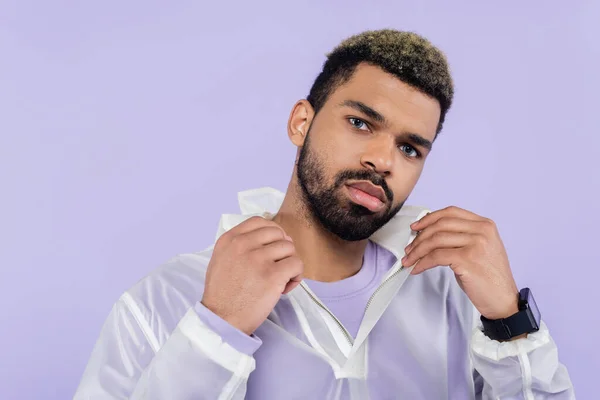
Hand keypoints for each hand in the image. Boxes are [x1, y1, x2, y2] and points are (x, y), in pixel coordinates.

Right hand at [201, 216, 303, 334]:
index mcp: (230, 239)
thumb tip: (270, 238)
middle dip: (282, 249)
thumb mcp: (221, 259)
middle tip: (278, 266)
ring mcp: (258, 259)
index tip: (273, 247)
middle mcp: (243, 245)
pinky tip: (285, 287)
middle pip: (278, 233)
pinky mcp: (272, 275)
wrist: (221, 320)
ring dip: (290, 263)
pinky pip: (297, 264)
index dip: (272, 232)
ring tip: (281, 279)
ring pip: (289, 248)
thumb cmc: (222, 294)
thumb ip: (239, 245)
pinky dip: (296, 275)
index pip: (259, 221)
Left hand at [401, 206, 518, 319]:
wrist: (503, 300)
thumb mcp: (479, 248)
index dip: (429, 218)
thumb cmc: (489, 277)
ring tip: (409, 260)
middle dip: (420, 237)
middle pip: (440, 225)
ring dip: (417, 251)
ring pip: (436, 240)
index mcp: (485, 224)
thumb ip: (461, 236)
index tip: (415, 227)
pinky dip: (422, 262)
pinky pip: (436, 256)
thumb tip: (429, 234)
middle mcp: (481, 231)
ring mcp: (475, 244)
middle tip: (409, 248)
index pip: (451, 212)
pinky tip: (417, 268)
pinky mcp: (467, 259)